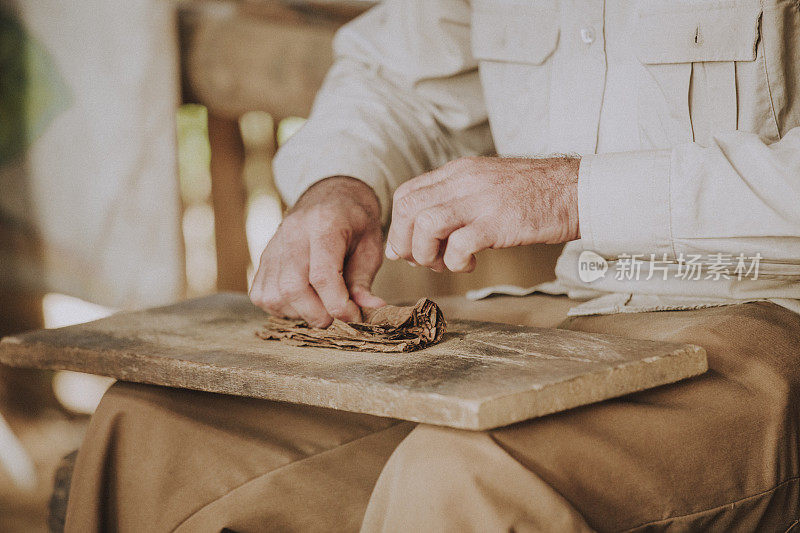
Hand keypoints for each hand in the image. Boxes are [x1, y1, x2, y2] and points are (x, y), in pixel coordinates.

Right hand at [249, 176, 385, 327]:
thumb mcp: (370, 246)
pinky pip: (262, 295)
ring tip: (320, 306)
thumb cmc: (354, 223)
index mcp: (324, 224)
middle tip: (337, 317)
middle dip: (318, 314)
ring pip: (275, 296)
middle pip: (293, 288)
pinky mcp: (262, 257)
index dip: (338, 305)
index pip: (323, 275)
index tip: (354, 316)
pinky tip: (302, 301)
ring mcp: (273, 245)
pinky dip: (282, 307)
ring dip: (300, 313)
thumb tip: (371, 309)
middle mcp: (293, 233)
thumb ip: (364, 280)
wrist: (331, 196)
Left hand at [385, 156, 579, 271]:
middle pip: (408, 210)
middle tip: (422, 260)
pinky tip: (470, 264)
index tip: (406, 247)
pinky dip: (455, 262)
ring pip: (426, 225)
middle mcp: (464, 181)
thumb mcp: (486, 185)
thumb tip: (422, 233)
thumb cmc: (533, 193)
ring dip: (426, 254)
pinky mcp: (499, 222)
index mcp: (458, 171)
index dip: (398, 226)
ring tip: (445, 263)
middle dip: (405, 243)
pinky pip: (459, 245)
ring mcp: (481, 200)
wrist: (576, 189)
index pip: (406, 194)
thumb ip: (454, 202)